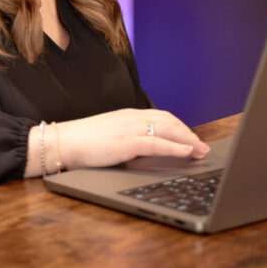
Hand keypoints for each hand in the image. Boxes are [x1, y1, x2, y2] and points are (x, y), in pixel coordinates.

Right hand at [53, 108, 208, 170]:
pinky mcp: (127, 141)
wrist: (64, 141)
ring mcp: (130, 128)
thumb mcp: (110, 136)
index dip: (179, 127)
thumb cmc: (83, 142)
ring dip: (188, 140)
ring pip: (168, 129)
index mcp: (128, 115)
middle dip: (188, 133)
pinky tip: (186, 152)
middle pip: (169, 121)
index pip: (161, 117)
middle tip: (202, 146)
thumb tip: (143, 150)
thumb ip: (127, 138)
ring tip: (200, 150)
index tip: (191, 137)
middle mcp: (132, 118)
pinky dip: (175, 146)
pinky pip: (157, 142)